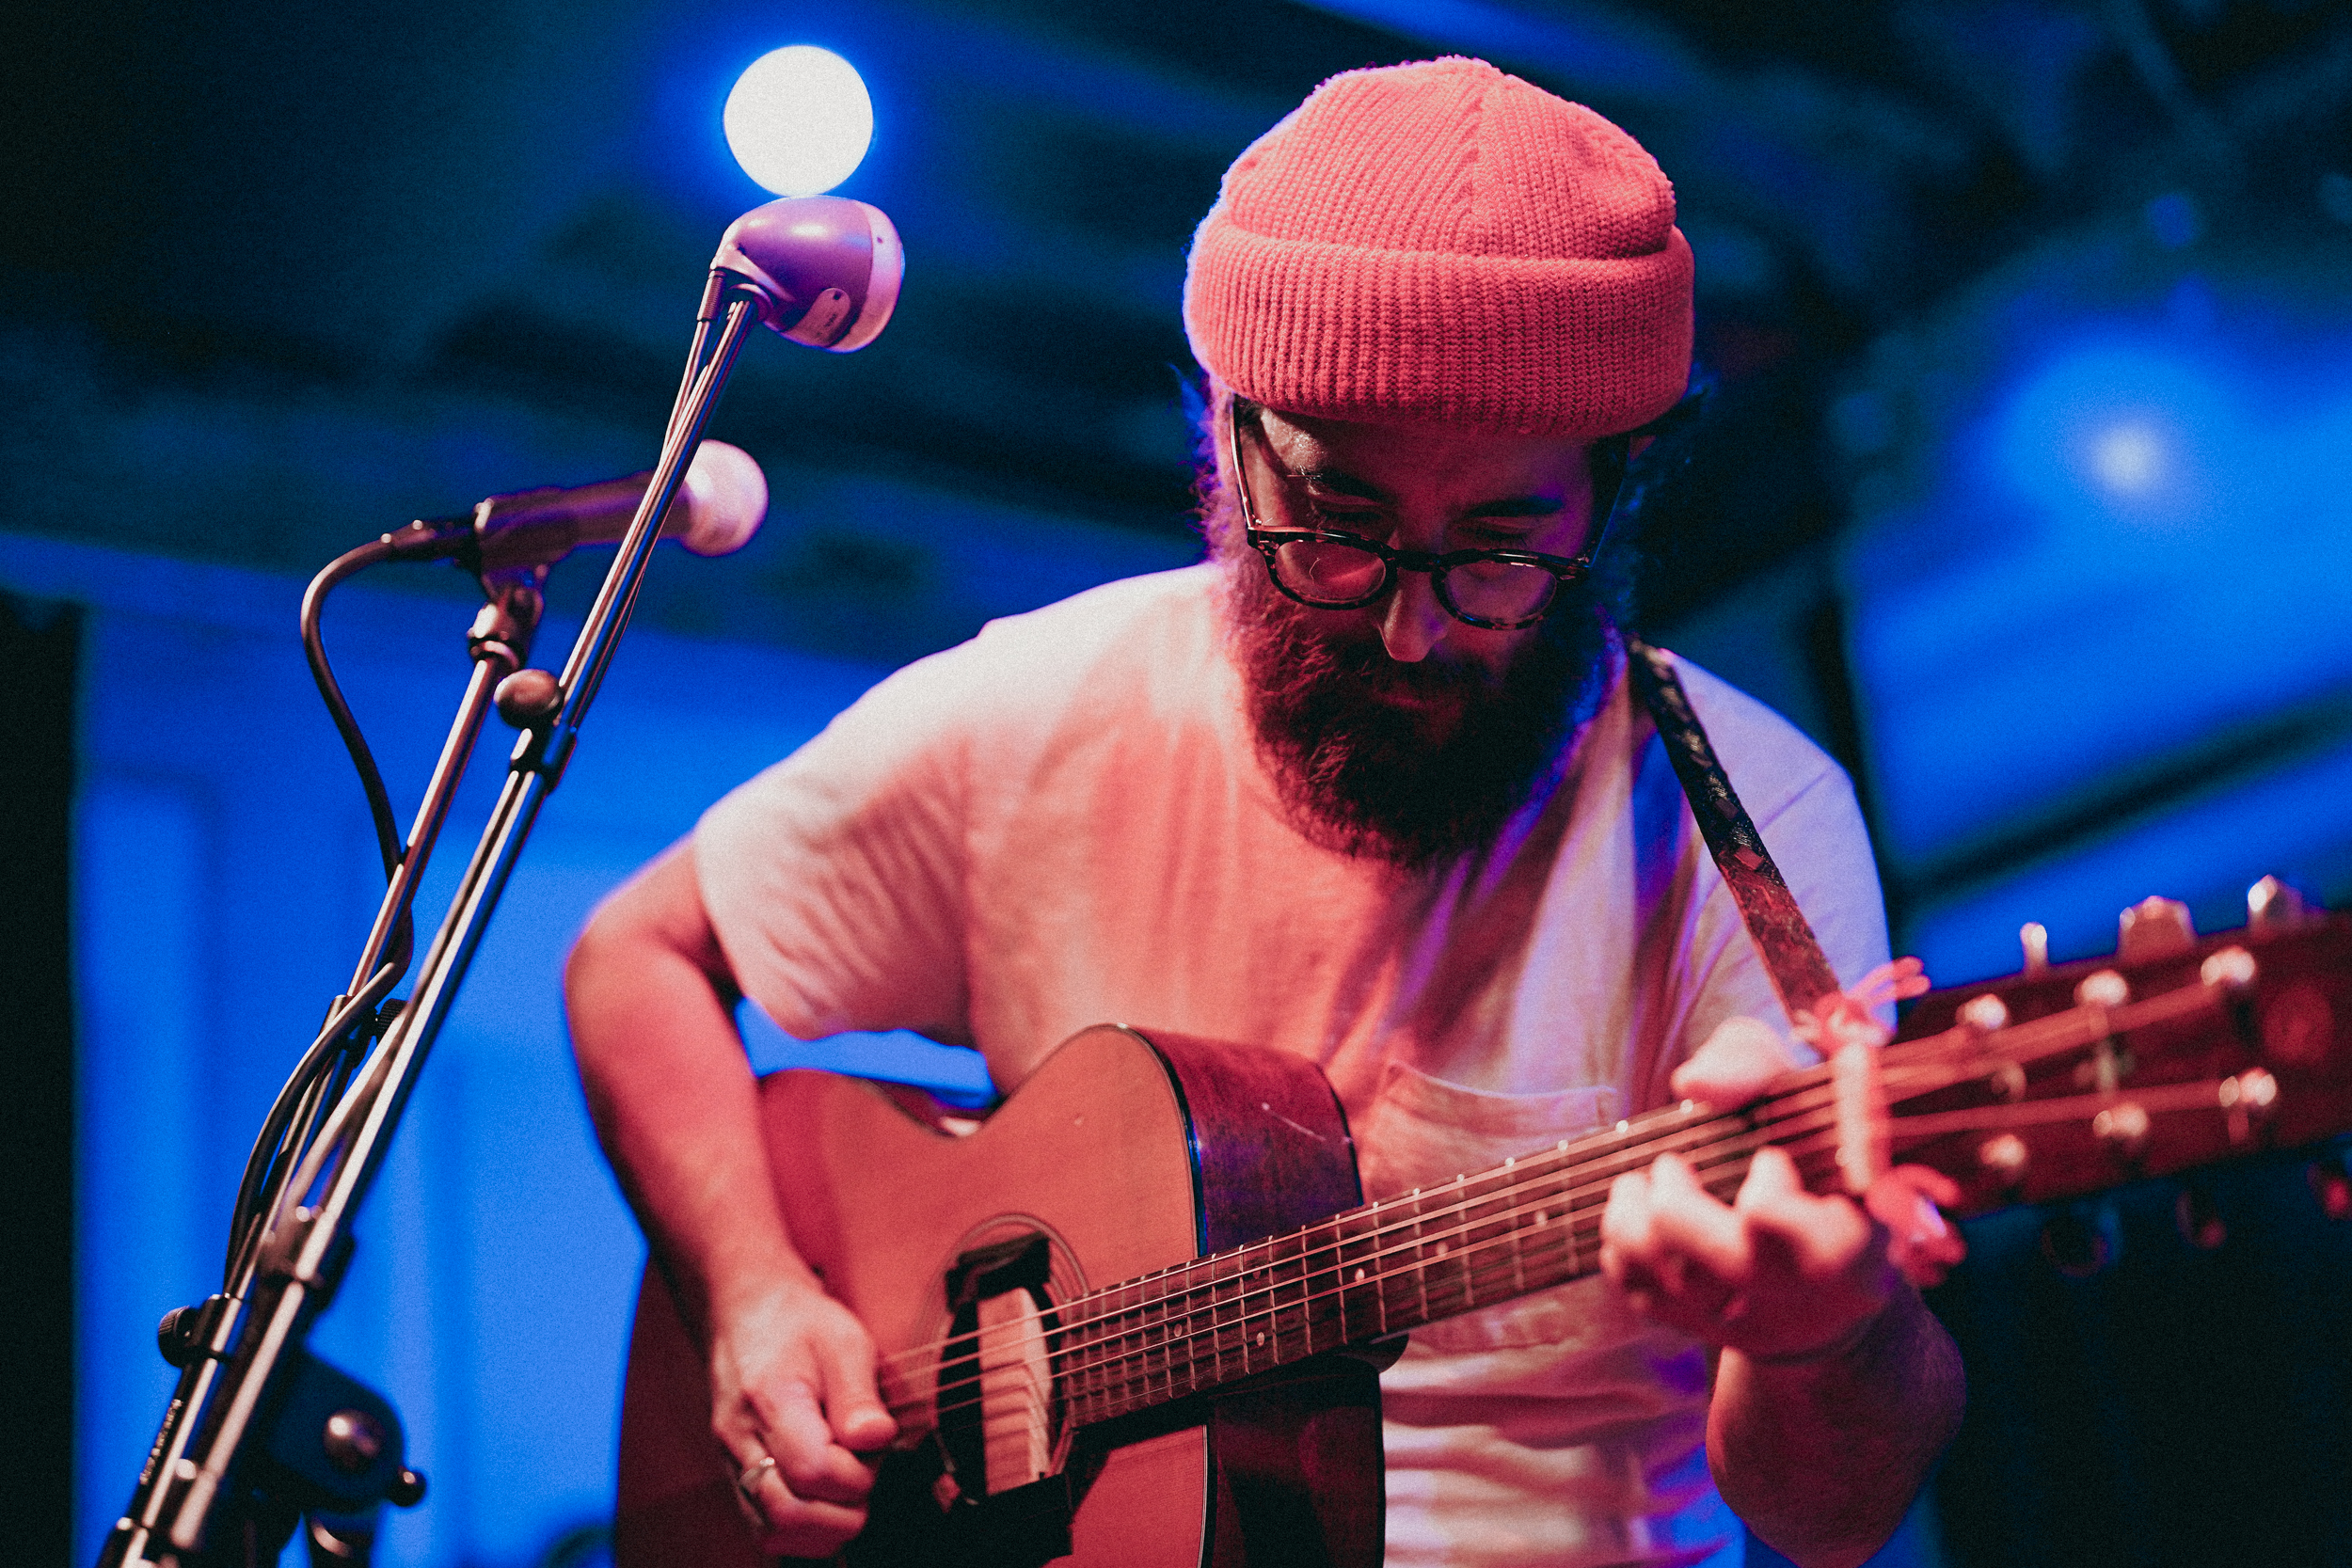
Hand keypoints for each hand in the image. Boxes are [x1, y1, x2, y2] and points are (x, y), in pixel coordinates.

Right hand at [710, 1277, 898, 1556]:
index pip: (813, 1471)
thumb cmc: (800, 1322)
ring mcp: (732, 1463)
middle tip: (863, 1465)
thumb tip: (876, 1440)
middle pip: (790, 1514)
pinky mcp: (736, 1477)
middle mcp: (740, 1440)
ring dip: (825, 1524)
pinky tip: (827, 1497)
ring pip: (773, 1532)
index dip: (857, 1473)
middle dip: (845, 1506)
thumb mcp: (843, 1338)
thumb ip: (859, 1393)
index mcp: (770, 1400)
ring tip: (846, 1481)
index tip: (872, 1444)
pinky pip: (765, 1529)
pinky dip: (804, 1528)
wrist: (749, 1312)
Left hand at [1602, 1015, 1896, 1362]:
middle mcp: (1810, 1297)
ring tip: (1638, 1185)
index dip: (1768, 1190)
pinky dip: (1623, 1252)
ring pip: (1673, 1283)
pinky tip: (1635, 1218)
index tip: (1769, 1159)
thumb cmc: (1811, 1143)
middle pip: (1724, 1262)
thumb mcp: (1800, 1089)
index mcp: (1856, 1242)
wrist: (1823, 1239)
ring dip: (1633, 1222)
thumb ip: (1754, 1067)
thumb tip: (1695, 1083)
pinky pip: (1645, 1297)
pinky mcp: (1713, 1331)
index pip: (1802, 1231)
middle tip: (1673, 1166)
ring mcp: (1759, 1323)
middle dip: (1677, 1204)